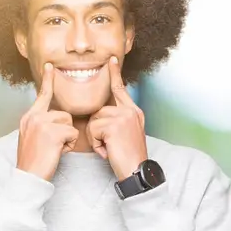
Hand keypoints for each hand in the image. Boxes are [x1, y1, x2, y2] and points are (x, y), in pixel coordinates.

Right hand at [17, 63, 78, 180]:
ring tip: (54, 149)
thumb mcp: (33, 137)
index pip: (42, 95)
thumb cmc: (34, 161)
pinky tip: (57, 152)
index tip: (51, 65)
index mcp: (29, 117)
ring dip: (67, 138)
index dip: (48, 80)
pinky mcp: (52, 132)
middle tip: (52, 146)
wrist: (28, 177)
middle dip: (65, 130)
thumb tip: (58, 117)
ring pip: (69, 123)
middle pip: (64, 113)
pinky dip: (69, 145)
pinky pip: (72, 133)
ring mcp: (42, 123)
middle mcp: (34, 117)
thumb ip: (43, 124)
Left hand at [86, 56, 147, 179]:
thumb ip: (119, 120)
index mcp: (134, 111)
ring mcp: (123, 117)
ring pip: (94, 120)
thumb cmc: (129, 156)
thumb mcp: (128, 133)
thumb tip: (101, 116)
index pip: (120, 89)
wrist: (137, 170)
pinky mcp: (114, 126)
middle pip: (99, 111)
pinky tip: (108, 151)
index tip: (111, 59)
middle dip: (97, 129)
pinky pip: (93, 130)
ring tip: (109, 148)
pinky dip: (96, 144)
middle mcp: (130, 111)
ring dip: (96, 138)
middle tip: (109, 145)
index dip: (114, 74)